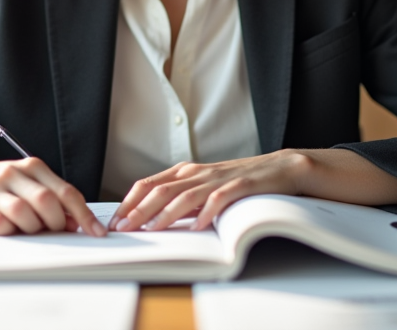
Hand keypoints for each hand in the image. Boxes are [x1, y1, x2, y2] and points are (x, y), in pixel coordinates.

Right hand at [0, 158, 106, 236]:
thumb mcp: (26, 184)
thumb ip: (51, 199)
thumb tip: (76, 222)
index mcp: (32, 167)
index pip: (65, 191)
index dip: (83, 214)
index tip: (96, 232)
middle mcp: (13, 174)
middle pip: (46, 200)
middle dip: (57, 222)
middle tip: (55, 231)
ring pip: (23, 212)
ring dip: (32, 228)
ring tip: (28, 230)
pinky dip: (8, 231)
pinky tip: (7, 230)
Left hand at [110, 150, 310, 231]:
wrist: (281, 167)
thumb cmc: (240, 180)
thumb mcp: (206, 186)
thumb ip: (183, 198)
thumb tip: (153, 218)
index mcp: (186, 171)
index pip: (149, 184)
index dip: (130, 202)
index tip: (116, 220)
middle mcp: (198, 172)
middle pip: (161, 190)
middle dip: (139, 210)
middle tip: (124, 228)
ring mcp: (219, 178)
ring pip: (185, 195)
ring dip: (165, 213)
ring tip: (151, 229)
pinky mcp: (240, 186)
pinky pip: (219, 199)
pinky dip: (206, 212)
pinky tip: (197, 227)